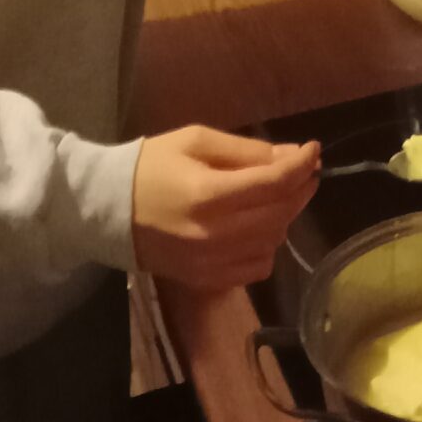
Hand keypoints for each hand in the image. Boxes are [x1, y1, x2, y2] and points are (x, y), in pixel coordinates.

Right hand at [131, 125, 319, 287]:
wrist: (107, 211)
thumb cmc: (150, 167)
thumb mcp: (195, 142)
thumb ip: (245, 150)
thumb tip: (290, 156)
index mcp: (208, 194)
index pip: (274, 183)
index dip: (301, 165)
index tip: (313, 150)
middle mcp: (215, 234)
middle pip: (280, 213)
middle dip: (300, 188)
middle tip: (304, 170)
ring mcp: (212, 262)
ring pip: (274, 240)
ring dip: (284, 215)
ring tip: (277, 194)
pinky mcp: (208, 280)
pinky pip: (258, 266)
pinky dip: (267, 245)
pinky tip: (256, 226)